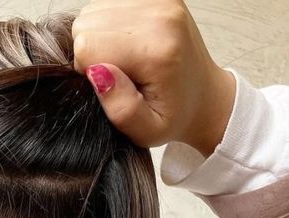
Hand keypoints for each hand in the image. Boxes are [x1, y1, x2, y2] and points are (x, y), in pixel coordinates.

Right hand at [71, 0, 236, 156]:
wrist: (205, 96)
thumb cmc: (174, 116)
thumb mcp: (147, 131)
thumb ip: (122, 109)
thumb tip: (97, 73)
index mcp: (157, 51)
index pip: (86, 47)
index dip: (87, 72)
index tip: (110, 87)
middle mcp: (160, 15)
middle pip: (86, 24)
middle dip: (92, 52)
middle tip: (118, 74)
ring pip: (92, 11)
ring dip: (99, 37)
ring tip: (124, 60)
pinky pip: (107, 4)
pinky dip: (109, 25)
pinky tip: (127, 44)